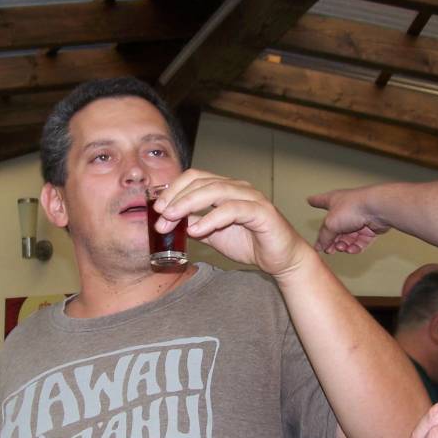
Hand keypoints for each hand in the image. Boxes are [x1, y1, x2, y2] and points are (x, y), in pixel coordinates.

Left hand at [155, 169, 312, 279]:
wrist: (280, 259)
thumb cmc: (250, 243)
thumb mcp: (213, 234)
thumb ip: (194, 225)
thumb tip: (169, 221)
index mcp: (226, 188)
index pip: (195, 178)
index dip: (174, 190)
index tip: (157, 209)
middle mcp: (238, 187)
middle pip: (202, 182)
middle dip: (177, 198)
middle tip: (160, 215)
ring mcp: (251, 197)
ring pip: (216, 191)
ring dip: (189, 204)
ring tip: (172, 218)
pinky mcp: (262, 212)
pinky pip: (232, 210)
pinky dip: (211, 218)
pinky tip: (197, 229)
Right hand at [307, 189, 390, 254]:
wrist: (377, 209)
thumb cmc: (353, 207)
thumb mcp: (330, 224)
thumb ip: (324, 237)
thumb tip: (320, 246)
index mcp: (334, 201)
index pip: (321, 201)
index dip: (315, 201)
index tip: (310, 200)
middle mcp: (346, 209)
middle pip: (335, 228)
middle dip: (331, 240)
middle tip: (329, 249)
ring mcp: (358, 219)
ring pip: (348, 237)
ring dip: (343, 245)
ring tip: (342, 248)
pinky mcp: (370, 229)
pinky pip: (360, 242)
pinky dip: (355, 247)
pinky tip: (351, 249)